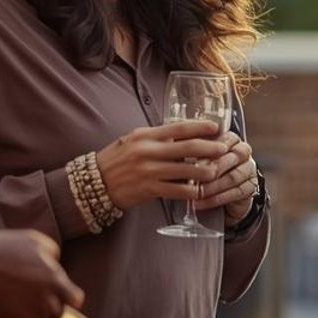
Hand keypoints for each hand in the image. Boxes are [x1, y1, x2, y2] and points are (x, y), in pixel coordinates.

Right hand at [0, 229, 83, 317]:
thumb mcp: (32, 240)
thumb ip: (53, 256)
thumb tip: (56, 268)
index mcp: (54, 284)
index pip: (75, 300)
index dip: (67, 294)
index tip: (59, 291)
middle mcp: (42, 309)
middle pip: (56, 315)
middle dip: (47, 304)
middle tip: (27, 290)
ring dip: (28, 314)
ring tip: (9, 295)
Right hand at [94, 120, 229, 209]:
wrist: (93, 183)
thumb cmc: (116, 160)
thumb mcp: (133, 140)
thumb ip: (156, 137)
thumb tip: (183, 133)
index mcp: (145, 135)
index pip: (179, 127)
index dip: (201, 127)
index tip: (217, 127)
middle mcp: (147, 151)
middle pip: (187, 147)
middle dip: (210, 148)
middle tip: (224, 149)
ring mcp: (148, 171)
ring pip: (186, 170)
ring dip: (205, 171)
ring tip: (216, 171)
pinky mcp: (148, 189)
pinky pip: (176, 190)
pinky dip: (190, 191)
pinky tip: (199, 191)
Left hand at [188, 131, 259, 221]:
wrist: (219, 195)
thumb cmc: (203, 170)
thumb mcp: (194, 156)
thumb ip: (188, 147)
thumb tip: (171, 140)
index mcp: (231, 140)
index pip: (226, 138)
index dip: (211, 147)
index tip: (193, 154)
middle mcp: (243, 153)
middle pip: (233, 156)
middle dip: (212, 166)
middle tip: (194, 173)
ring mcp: (249, 170)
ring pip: (234, 176)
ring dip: (213, 185)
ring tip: (196, 191)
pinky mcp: (250, 188)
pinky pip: (235, 193)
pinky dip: (216, 199)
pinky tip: (200, 202)